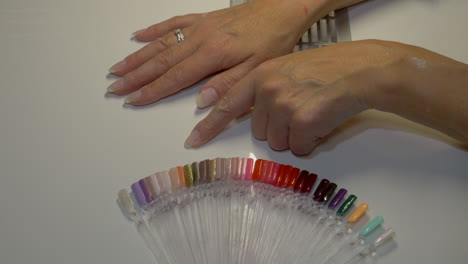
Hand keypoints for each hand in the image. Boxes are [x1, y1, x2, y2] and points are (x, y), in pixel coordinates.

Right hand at [106, 0, 333, 106]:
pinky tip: (140, 36)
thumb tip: (201, 103)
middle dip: (136, 76)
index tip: (132, 100)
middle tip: (114, 87)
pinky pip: (173, 23)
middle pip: (161, 61)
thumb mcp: (256, 69)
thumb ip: (227, 86)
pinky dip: (154, 31)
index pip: (174, 77)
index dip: (151, 91)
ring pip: (161, 43)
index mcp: (212, 54)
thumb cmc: (272, 40)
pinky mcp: (203, 19)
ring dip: (138, 57)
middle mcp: (200, 38)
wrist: (282, 9)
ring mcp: (199, 27)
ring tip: (118, 68)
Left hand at [184, 40, 467, 153]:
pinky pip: (299, 148)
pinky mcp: (301, 120)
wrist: (360, 70)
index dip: (209, 126)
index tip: (193, 141)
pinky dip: (312, 141)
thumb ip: (264, 90)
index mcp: (260, 74)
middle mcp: (267, 89)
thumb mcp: (287, 69)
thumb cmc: (329, 69)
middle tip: (301, 111)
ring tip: (314, 113)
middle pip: (259, 132)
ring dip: (295, 137)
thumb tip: (254, 118)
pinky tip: (323, 121)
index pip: (227, 104)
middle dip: (278, 130)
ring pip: (278, 143)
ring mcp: (282, 104)